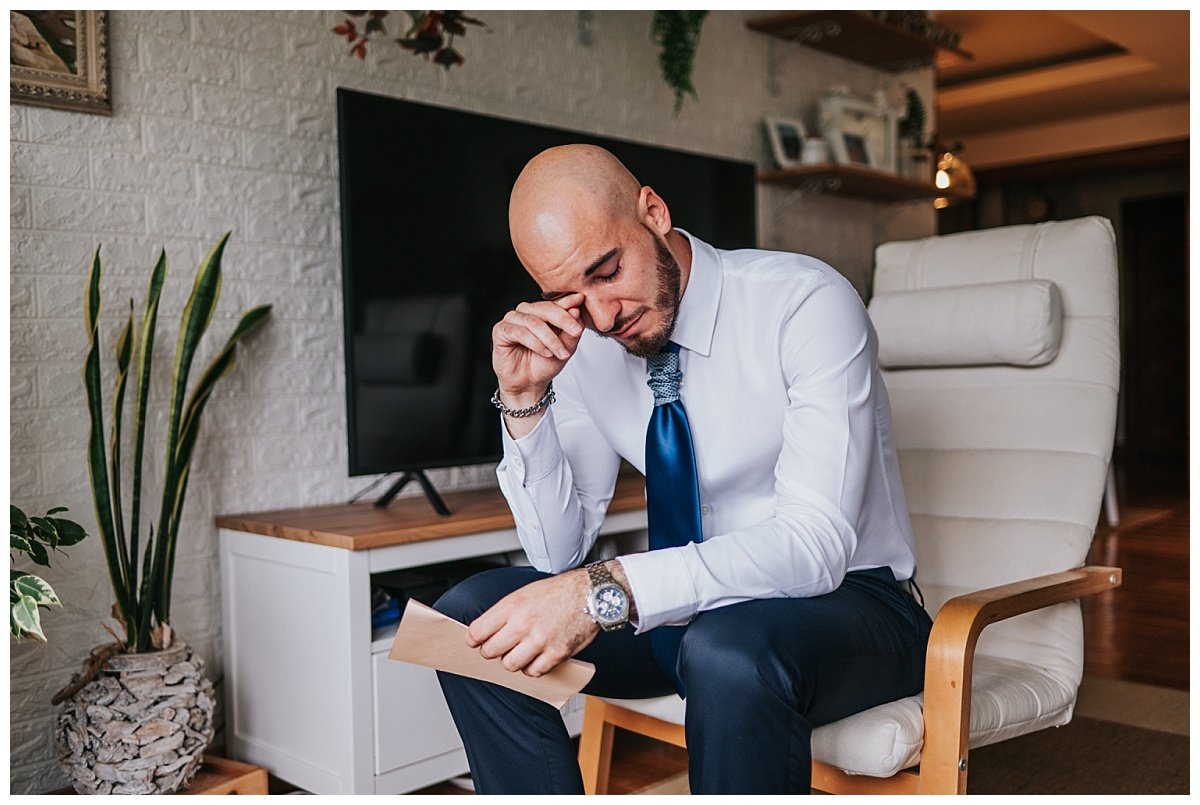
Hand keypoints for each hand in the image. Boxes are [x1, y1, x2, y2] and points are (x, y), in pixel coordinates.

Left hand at [466, 569, 598, 676]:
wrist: (590, 593)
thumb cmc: (559, 592)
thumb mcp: (525, 593)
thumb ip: (505, 612)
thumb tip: (487, 631)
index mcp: (512, 606)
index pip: (477, 632)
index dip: (475, 640)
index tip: (477, 642)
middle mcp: (523, 624)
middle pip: (490, 652)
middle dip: (493, 652)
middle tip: (500, 648)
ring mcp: (539, 640)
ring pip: (510, 665)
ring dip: (514, 661)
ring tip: (522, 652)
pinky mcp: (556, 653)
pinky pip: (534, 671)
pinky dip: (534, 667)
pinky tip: (538, 657)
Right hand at [491, 293, 584, 407]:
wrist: (529, 384)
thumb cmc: (544, 364)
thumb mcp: (566, 347)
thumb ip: (571, 330)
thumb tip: (576, 309)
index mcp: (540, 312)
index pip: (554, 303)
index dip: (568, 302)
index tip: (581, 300)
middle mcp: (525, 313)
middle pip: (545, 308)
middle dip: (563, 320)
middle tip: (576, 331)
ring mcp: (512, 320)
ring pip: (534, 322)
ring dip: (550, 338)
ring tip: (560, 353)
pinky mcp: (501, 330)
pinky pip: (520, 332)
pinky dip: (536, 343)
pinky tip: (545, 353)